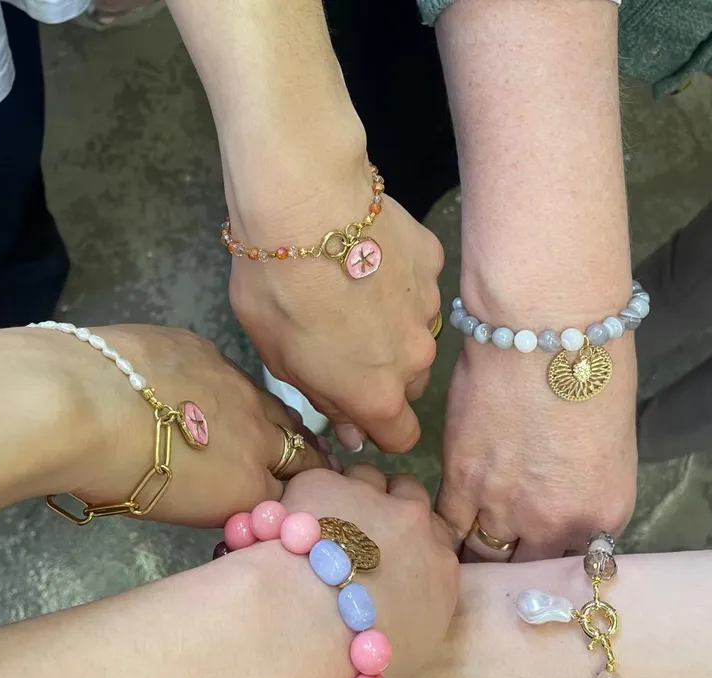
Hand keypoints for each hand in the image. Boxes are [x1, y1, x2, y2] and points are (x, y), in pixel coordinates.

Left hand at [56, 324, 328, 526]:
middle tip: (308, 462)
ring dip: (275, 420)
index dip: (301, 491)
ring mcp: (236, 386)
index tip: (303, 492)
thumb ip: (216, 500)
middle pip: (301, 448)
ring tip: (268, 427)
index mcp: (249, 484)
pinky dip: (228, 387)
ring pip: (274, 406)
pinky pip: (231, 372)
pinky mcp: (206, 350)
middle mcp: (257, 434)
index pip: (297, 490)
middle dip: (307, 457)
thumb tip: (223, 489)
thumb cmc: (115, 473)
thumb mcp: (174, 510)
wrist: (82, 405)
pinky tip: (206, 389)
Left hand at [227, 155, 442, 453]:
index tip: (356, 407)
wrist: (305, 205)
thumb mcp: (281, 361)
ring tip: (352, 291)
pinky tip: (365, 255)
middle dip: (384, 374)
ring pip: (416, 332)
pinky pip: (418, 285)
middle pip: (410, 382)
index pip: (401, 438)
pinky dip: (397, 279)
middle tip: (343, 341)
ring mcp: (429, 306)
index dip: (379, 427)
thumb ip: (326, 400)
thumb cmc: (278, 290)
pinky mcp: (433, 261)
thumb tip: (355, 431)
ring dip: (392, 326)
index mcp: (377, 394)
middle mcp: (415, 358)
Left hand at [280, 466, 458, 677]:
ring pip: (366, 476)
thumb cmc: (359, 663)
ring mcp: (369, 498)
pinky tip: (286, 526)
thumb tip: (398, 611)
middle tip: (355, 531)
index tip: (387, 554)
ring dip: (349, 493)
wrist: (308, 629)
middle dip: (386, 503)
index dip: (410, 539)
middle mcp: (414, 523)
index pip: (436, 534)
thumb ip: (416, 615)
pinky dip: (304, 499)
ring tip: (320, 523)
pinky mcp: (323, 483)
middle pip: (408, 493)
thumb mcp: (409, 652)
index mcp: (441, 567)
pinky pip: (318, 480)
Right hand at [351, 560, 585, 677]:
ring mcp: (388, 611)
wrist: (558, 640)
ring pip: (372, 629)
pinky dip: (409, 605)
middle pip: (349, 673)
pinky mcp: (410, 573)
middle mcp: (366, 663)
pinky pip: (398, 596)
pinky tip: (443, 609)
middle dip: (368, 677)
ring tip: (431, 640)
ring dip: (385, 637)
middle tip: (414, 676)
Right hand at [437, 343, 637, 561]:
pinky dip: (446, 531)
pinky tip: (443, 528)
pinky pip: (449, 528)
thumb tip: (555, 498)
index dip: (554, 553)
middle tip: (503, 546)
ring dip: (479, 547)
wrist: (547, 332)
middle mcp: (555, 525)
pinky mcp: (461, 485)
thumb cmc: (594, 368)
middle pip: (529, 566)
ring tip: (472, 536)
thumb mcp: (611, 445)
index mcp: (604, 515)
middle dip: (517, 559)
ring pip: (485, 553)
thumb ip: (584, 488)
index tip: (540, 547)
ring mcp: (505, 509)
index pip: (578, 561)